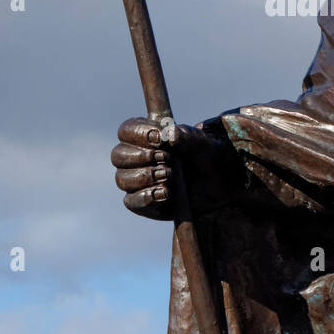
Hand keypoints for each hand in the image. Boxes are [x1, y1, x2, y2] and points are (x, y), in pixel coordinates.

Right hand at [110, 116, 240, 220]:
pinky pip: (132, 201)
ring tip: (168, 175)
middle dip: (141, 157)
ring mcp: (135, 181)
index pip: (125, 131)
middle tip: (166, 158)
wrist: (215, 180)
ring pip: (122, 179)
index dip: (138, 133)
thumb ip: (183, 136)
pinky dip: (147, 197)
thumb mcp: (197, 141)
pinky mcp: (141, 203)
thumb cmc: (200, 153)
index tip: (159, 138)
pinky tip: (165, 193)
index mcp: (142, 136)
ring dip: (145, 176)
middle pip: (118, 156)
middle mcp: (133, 158)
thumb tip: (169, 134)